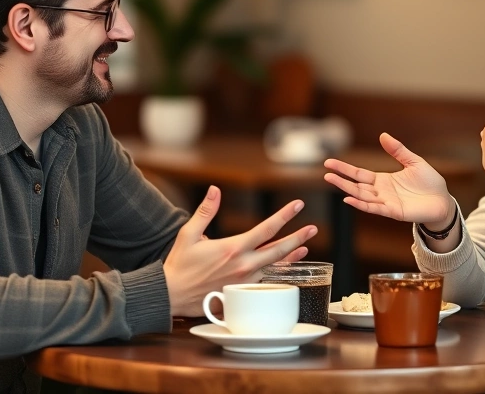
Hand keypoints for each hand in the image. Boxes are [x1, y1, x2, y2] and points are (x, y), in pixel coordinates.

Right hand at [163, 186, 317, 316]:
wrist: (171, 295)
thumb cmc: (179, 265)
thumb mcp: (189, 233)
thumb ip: (205, 211)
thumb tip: (215, 189)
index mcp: (233, 248)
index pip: (266, 229)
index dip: (285, 215)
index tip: (298, 205)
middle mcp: (243, 266)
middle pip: (278, 250)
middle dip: (298, 238)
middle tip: (313, 229)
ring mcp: (244, 282)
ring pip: (274, 268)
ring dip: (290, 257)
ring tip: (304, 248)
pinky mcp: (241, 294)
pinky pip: (264, 283)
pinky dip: (277, 275)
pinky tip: (285, 270)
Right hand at [323, 133, 454, 228]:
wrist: (443, 201)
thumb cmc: (430, 183)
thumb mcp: (413, 162)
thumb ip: (397, 150)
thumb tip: (382, 135)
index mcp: (383, 180)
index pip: (359, 174)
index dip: (345, 168)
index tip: (329, 163)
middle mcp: (381, 192)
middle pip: (356, 185)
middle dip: (341, 178)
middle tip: (325, 172)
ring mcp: (386, 203)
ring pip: (362, 196)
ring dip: (347, 190)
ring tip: (332, 180)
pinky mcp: (394, 212)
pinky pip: (374, 208)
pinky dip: (361, 204)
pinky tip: (349, 199)